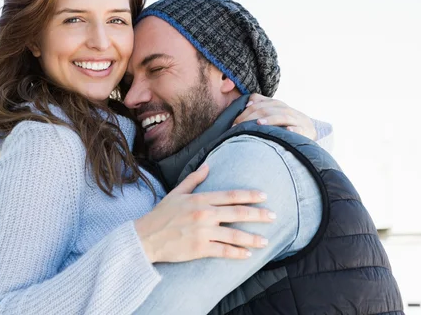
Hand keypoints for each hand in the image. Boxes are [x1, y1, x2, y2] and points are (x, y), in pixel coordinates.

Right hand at [135, 164, 274, 262]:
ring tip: (266, 241)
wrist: (146, 237)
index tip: (264, 196)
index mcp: (200, 199)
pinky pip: (224, 251)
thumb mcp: (176, 193)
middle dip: (258, 215)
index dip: (249, 195)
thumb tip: (207, 166)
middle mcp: (204, 214)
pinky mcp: (199, 248)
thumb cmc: (161, 214)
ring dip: (252, 238)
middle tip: (274, 216)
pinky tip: (248, 254)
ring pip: (234, 235)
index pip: (230, 195)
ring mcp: (203, 232)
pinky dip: (237, 253)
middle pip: (238, 213)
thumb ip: (194, 180)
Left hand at [233, 93, 316, 139]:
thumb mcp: (274, 111)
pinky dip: (293, 130)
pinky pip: (299, 129)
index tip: (234, 123)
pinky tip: (288, 131)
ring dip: (270, 119)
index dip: (246, 112)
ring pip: (282, 116)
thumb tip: (248, 103)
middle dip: (251, 118)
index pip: (259, 104)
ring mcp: (296, 120)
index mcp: (277, 104)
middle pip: (267, 109)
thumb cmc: (286, 122)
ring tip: (259, 124)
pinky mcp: (305, 131)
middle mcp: (286, 110)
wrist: (309, 129)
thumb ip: (261, 104)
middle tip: (239, 128)